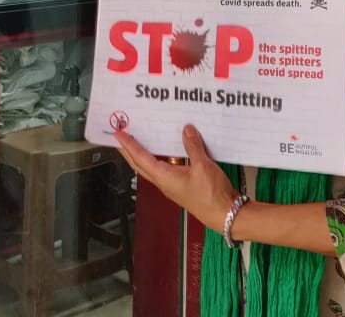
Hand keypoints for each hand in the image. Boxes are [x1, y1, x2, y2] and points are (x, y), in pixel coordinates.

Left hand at [114, 124, 239, 232]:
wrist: (226, 214)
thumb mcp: (203, 166)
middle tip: (120, 139)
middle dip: (129, 152)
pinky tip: (168, 152)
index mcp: (164, 178)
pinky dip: (162, 159)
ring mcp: (173, 186)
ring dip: (143, 156)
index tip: (118, 135)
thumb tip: (187, 130)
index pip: (141, 158)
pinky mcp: (183, 187)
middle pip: (140, 165)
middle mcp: (165, 183)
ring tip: (139, 142)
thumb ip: (193, 146)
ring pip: (152, 168)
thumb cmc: (212, 196)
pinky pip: (167, 170)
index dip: (129, 145)